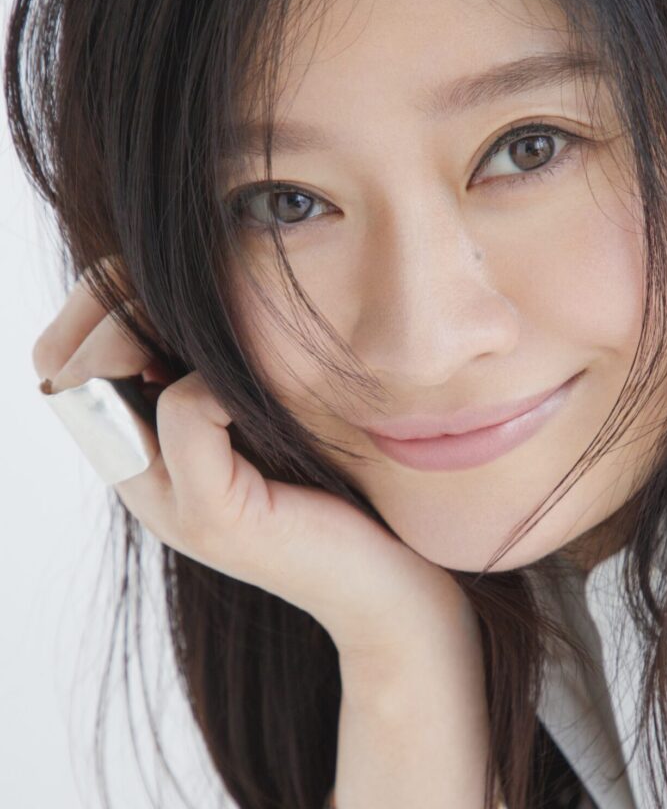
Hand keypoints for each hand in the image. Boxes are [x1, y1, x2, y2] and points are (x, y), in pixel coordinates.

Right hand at [32, 262, 475, 663]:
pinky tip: (252, 393)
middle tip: (177, 295)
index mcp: (151, 450)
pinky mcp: (212, 519)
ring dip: (156, 332)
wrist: (393, 580)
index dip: (104, 300)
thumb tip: (204, 291)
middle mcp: (143, 478)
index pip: (74, 355)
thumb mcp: (277, 409)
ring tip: (217, 336)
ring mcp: (168, 504)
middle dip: (114, 306)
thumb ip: (232, 368)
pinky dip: (214, 384)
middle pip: (74, 362)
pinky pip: (182, 412)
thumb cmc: (343, 481)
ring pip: (111, 379)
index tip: (166, 285)